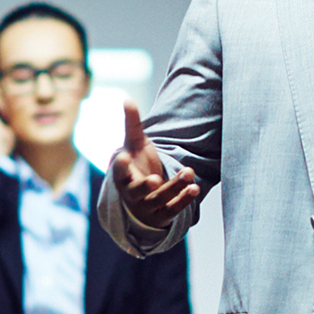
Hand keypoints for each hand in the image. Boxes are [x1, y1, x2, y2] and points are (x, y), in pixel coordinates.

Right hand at [110, 101, 204, 235]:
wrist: (145, 194)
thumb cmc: (137, 164)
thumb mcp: (135, 145)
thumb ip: (132, 124)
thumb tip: (127, 98)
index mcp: (122, 177)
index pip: (118, 173)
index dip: (120, 167)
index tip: (123, 157)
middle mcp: (132, 194)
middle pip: (138, 190)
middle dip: (146, 186)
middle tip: (155, 179)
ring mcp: (146, 207)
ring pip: (159, 199)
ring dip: (175, 187)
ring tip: (189, 172)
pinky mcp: (162, 215)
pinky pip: (172, 210)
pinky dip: (184, 200)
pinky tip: (195, 188)